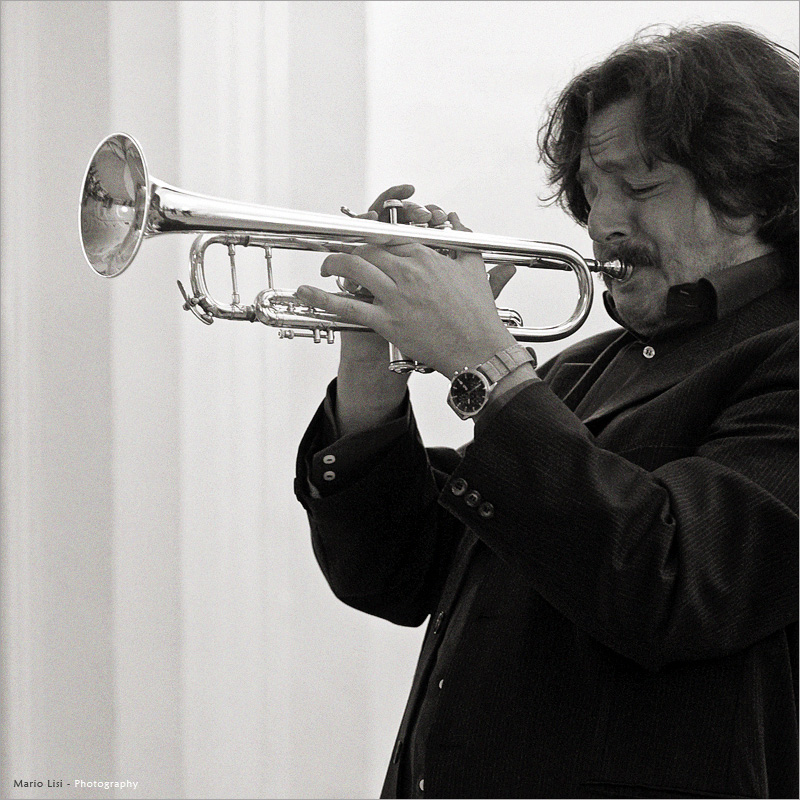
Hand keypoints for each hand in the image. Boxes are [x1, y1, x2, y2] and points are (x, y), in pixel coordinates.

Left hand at [297, 207, 517, 377]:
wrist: (477, 349)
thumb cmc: (478, 314)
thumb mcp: (474, 268)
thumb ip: (464, 240)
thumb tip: (457, 220)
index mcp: (425, 256)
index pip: (388, 235)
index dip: (369, 235)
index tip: (360, 237)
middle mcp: (407, 272)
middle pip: (366, 249)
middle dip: (347, 248)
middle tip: (338, 253)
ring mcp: (395, 297)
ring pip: (353, 269)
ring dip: (332, 264)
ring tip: (325, 267)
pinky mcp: (387, 322)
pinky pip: (348, 307)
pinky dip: (322, 298)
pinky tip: (306, 292)